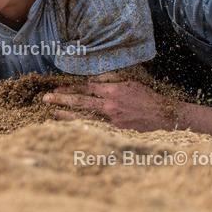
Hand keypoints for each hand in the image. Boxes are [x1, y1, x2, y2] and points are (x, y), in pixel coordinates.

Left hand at [43, 80, 173, 131]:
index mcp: (114, 90)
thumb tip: (92, 78)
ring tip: (52, 113)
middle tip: (46, 98)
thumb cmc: (148, 99)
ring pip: (83, 117)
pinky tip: (70, 128)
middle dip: (62, 99)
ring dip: (66, 115)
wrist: (165, 118)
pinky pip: (93, 130)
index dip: (70, 87)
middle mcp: (110, 105)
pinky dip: (80, 128)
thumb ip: (111, 79)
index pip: (86, 87)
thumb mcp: (131, 83)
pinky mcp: (115, 133)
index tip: (58, 87)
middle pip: (81, 101)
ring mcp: (112, 121)